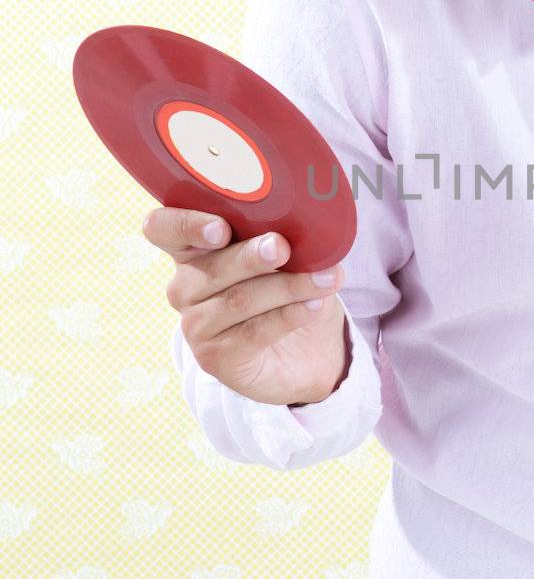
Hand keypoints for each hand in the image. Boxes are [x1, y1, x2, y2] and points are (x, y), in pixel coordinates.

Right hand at [143, 207, 349, 405]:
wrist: (309, 352)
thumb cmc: (289, 288)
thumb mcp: (287, 256)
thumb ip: (280, 235)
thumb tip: (306, 220)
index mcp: (193, 250)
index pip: (162, 229)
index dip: (185, 225)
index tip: (220, 229)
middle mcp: (185, 287)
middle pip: (212, 267)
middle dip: (252, 256)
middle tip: (283, 248)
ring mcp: (196, 326)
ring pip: (239, 300)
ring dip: (287, 286)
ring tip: (325, 278)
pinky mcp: (216, 358)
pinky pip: (254, 331)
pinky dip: (289, 315)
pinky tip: (315, 305)